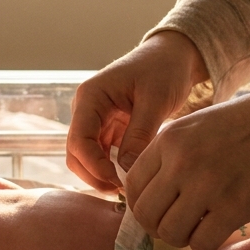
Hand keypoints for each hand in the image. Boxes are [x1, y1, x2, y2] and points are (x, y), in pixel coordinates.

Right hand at [67, 31, 207, 190]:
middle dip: (95, 176)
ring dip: (102, 176)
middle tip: (124, 192)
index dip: (95, 166)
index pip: (79, 140)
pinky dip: (112, 170)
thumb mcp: (156, 100)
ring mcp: (96, 121)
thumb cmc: (164, 70)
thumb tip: (126, 170)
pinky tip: (132, 179)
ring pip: (87, 159)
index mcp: (91, 97)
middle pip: (76, 154)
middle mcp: (86, 110)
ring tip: (130, 188)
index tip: (119, 182)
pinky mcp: (108, 130)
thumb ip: (139, 135)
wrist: (173, 57)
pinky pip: (102, 156)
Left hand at [126, 84, 249, 249]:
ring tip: (199, 226)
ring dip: (182, 237)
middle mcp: (182, 163)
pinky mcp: (235, 207)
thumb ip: (171, 154)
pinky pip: (202, 243)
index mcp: (169, 140)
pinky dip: (206, 243)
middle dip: (157, 226)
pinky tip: (219, 229)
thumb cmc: (248, 122)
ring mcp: (208, 186)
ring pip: (170, 234)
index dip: (141, 204)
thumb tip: (151, 191)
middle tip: (177, 223)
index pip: (132, 185)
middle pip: (145, 214)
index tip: (158, 209)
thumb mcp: (197, 125)